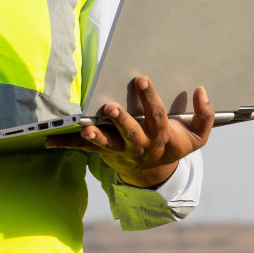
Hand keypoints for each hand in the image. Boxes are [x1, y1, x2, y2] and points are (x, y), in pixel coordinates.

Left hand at [46, 77, 213, 187]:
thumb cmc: (174, 144)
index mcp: (161, 138)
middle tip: (111, 106)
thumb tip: (202, 90)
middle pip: (131, 134)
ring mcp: (120, 150)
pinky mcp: (103, 152)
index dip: (151, 100)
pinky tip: (48, 139)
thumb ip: (205, 116)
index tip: (142, 79)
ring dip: (95, 136)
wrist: (155, 173)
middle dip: (121, 120)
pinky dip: (66, 143)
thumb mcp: (197, 137)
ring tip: (85, 127)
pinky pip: (83, 149)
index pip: (157, 118)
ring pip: (106, 145)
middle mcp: (140, 146)